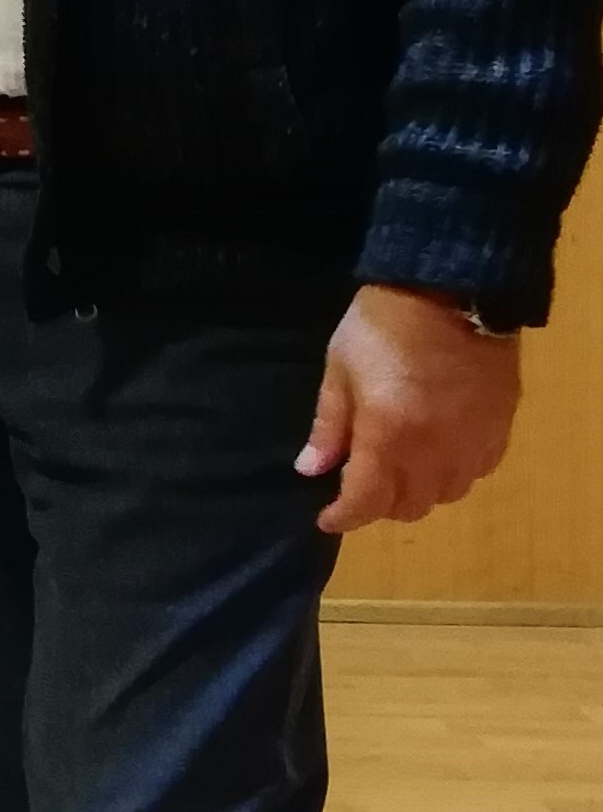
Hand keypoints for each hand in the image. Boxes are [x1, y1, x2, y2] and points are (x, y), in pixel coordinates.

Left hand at [297, 282, 521, 534]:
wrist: (451, 292)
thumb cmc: (381, 326)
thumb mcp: (339, 369)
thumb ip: (329, 425)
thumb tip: (311, 471)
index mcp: (388, 436)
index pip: (366, 501)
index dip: (344, 517)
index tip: (326, 518)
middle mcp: (434, 452)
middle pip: (408, 506)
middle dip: (379, 505)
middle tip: (359, 483)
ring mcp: (472, 445)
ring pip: (445, 496)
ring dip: (417, 492)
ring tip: (397, 468)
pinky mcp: (499, 432)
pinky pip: (476, 474)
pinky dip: (452, 474)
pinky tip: (436, 453)